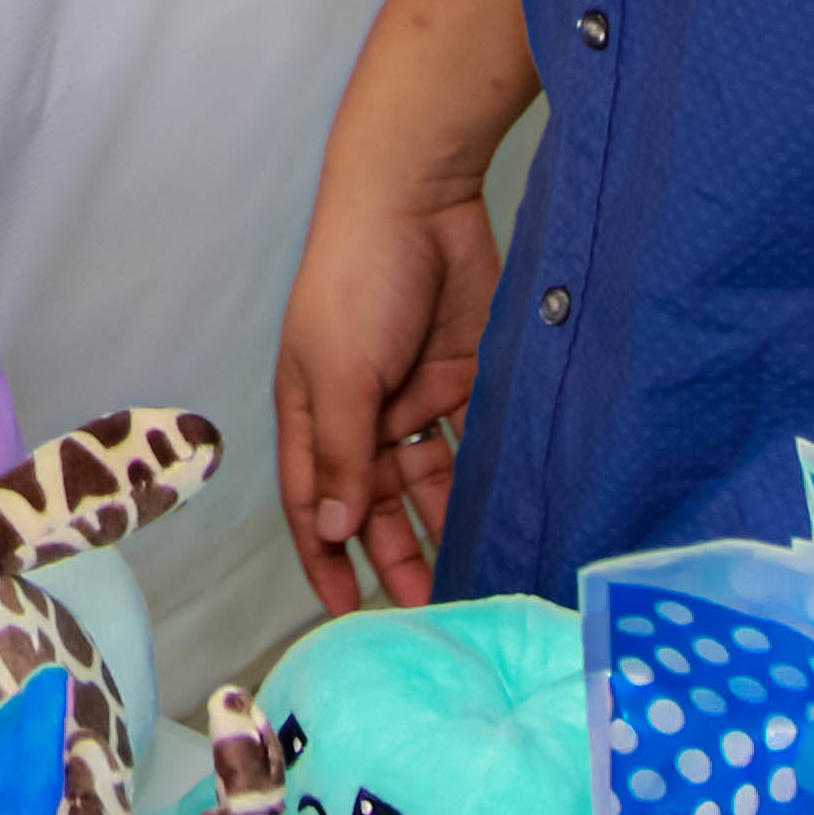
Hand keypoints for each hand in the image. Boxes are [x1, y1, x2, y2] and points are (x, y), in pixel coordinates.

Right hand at [274, 157, 498, 610]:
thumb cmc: (356, 280)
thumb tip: (333, 533)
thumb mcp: (339, 374)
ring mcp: (412, 395)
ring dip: (441, 526)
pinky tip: (501, 518)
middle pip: (373, 501)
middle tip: (431, 615)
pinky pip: (469, 444)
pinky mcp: (463, 377)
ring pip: (426, 480)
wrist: (419, 198)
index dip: (325, 559)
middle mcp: (360, 412)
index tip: (347, 616)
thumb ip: (341, 456)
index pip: (312, 502)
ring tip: (474, 578)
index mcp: (312, 411)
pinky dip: (479, 480)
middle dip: (395, 556)